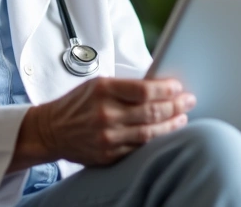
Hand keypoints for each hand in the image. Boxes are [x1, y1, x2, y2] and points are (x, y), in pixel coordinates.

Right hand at [10, 77, 195, 170]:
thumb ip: (125, 86)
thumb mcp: (96, 85)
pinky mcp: (108, 154)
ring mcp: (107, 137)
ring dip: (171, 124)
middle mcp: (105, 114)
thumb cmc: (76, 104)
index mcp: (102, 90)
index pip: (143, 90)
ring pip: (150, 133)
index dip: (166, 89)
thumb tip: (158, 86)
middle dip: (175, 105)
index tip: (178, 87)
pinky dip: (156, 141)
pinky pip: (139, 149)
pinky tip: (166, 133)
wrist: (50, 130)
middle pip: (151, 111)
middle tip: (189, 101)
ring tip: (182, 117)